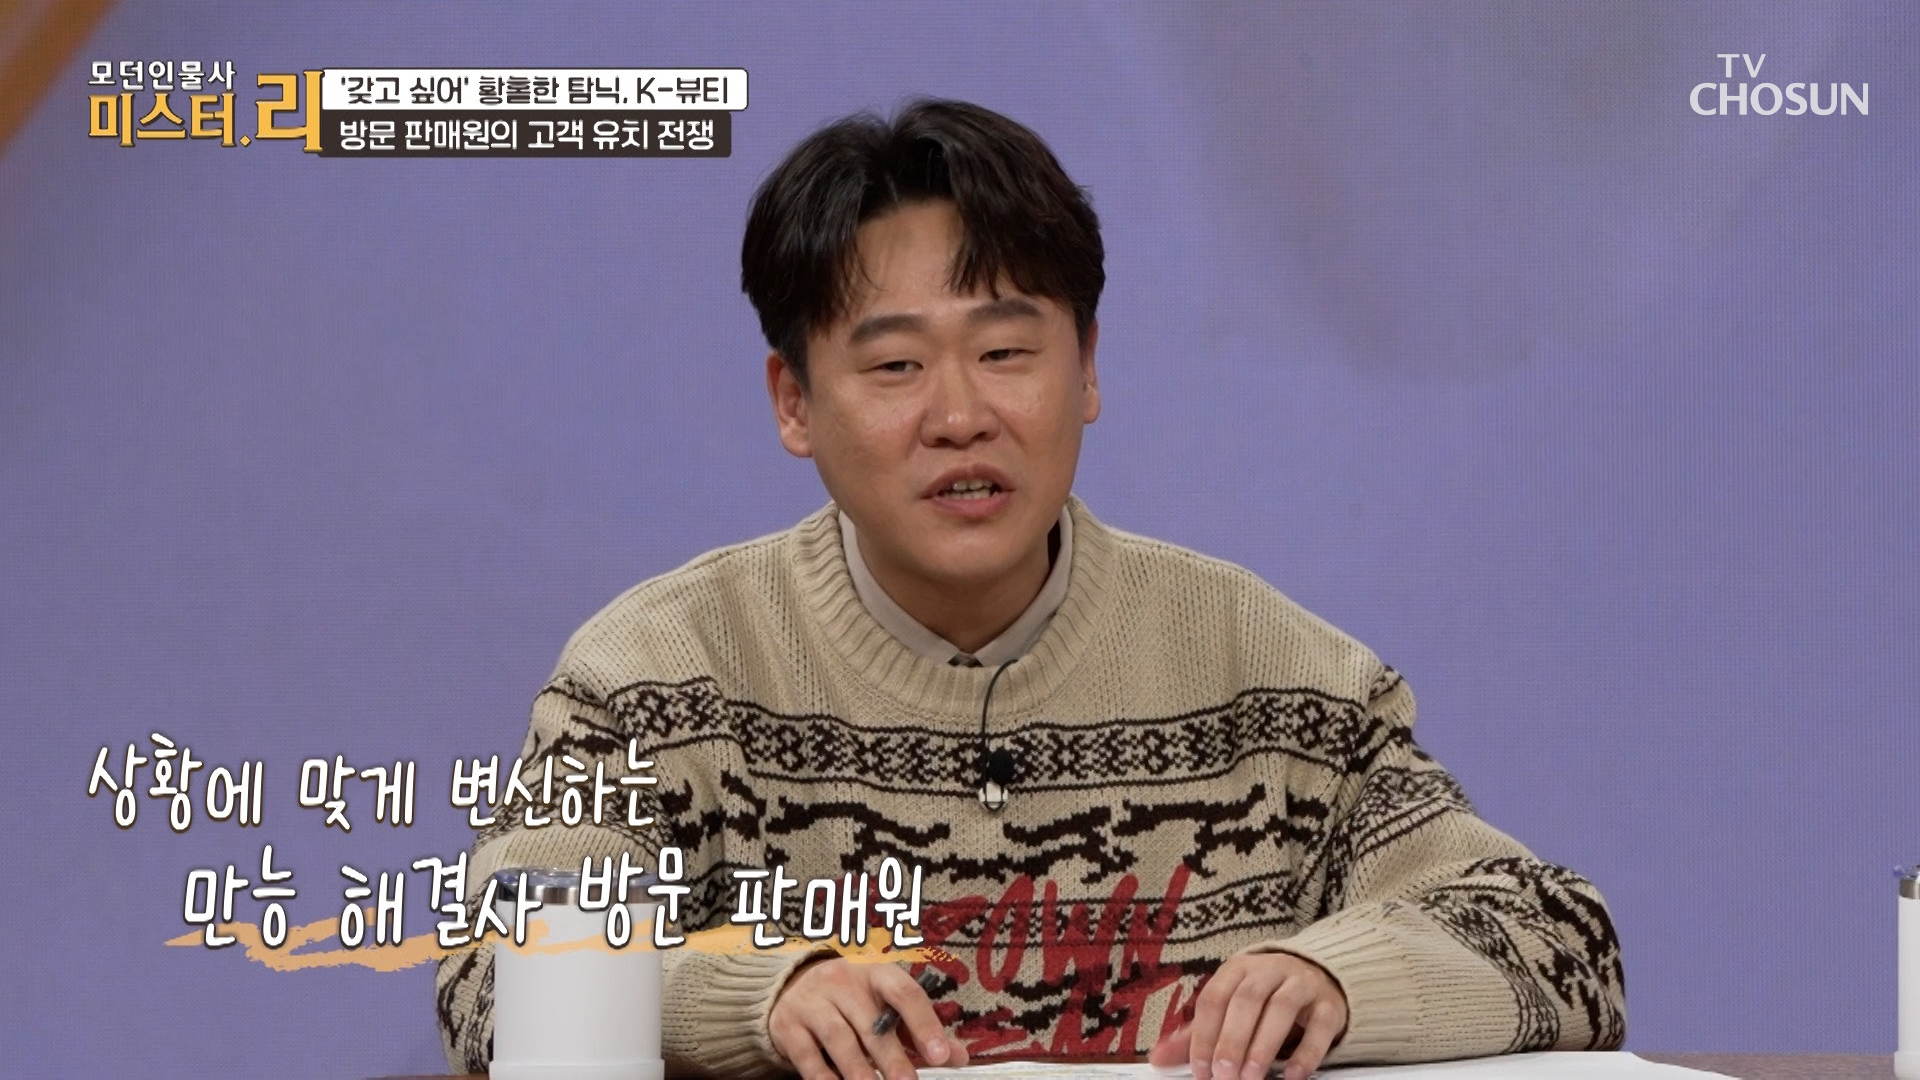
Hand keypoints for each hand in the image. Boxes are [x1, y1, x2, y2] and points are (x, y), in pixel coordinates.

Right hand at [768, 957, 969, 1079]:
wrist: (791, 988)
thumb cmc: (851, 1000)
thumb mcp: (884, 1005)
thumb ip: (918, 1031)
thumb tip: (957, 1056)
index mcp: (875, 974)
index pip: (903, 992)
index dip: (923, 1023)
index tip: (939, 1055)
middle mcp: (842, 981)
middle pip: (870, 1022)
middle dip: (891, 1057)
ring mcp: (812, 1002)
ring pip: (838, 1038)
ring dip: (859, 1070)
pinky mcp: (788, 1026)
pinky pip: (807, 1057)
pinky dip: (824, 1078)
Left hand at [1148, 951, 1347, 1079]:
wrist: (1319, 979)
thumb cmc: (1266, 998)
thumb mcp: (1230, 1009)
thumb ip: (1199, 1034)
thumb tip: (1158, 1059)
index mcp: (1239, 968)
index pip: (1214, 998)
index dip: (1204, 1035)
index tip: (1200, 1069)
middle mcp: (1270, 970)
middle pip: (1246, 1000)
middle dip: (1232, 1041)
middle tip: (1223, 1075)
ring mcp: (1303, 983)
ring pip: (1282, 1007)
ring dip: (1264, 1046)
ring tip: (1251, 1077)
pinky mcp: (1330, 1004)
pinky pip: (1320, 1025)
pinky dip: (1306, 1053)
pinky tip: (1292, 1075)